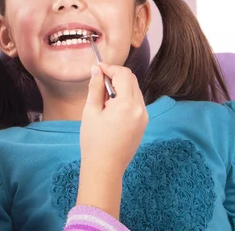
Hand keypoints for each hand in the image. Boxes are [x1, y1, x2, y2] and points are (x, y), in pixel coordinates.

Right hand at [76, 63, 147, 217]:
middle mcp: (140, 108)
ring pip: (135, 90)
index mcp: (126, 104)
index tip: (97, 68)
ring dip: (120, 86)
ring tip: (103, 97)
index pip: (123, 74)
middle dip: (115, 75)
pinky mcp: (143, 123)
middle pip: (131, 80)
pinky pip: (136, 102)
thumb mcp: (90, 111)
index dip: (110, 67)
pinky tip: (111, 107)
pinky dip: (125, 97)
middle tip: (98, 81)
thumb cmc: (94, 141)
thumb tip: (96, 69)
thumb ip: (95, 87)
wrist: (105, 168)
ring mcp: (144, 117)